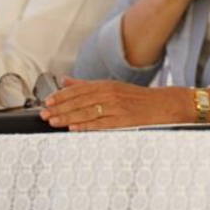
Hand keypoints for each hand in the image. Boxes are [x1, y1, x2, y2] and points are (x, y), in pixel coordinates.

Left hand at [40, 78, 199, 130]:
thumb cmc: (138, 98)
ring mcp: (117, 107)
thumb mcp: (113, 87)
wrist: (165, 105)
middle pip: (81, 100)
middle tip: (44, 113)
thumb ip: (87, 85)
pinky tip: (74, 128)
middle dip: (60, 107)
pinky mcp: (124, 120)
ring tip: (53, 121)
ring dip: (68, 116)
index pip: (79, 89)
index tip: (48, 101)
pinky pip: (102, 123)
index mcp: (107, 85)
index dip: (62, 96)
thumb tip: (65, 81)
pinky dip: (87, 125)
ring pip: (88, 111)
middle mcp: (111, 94)